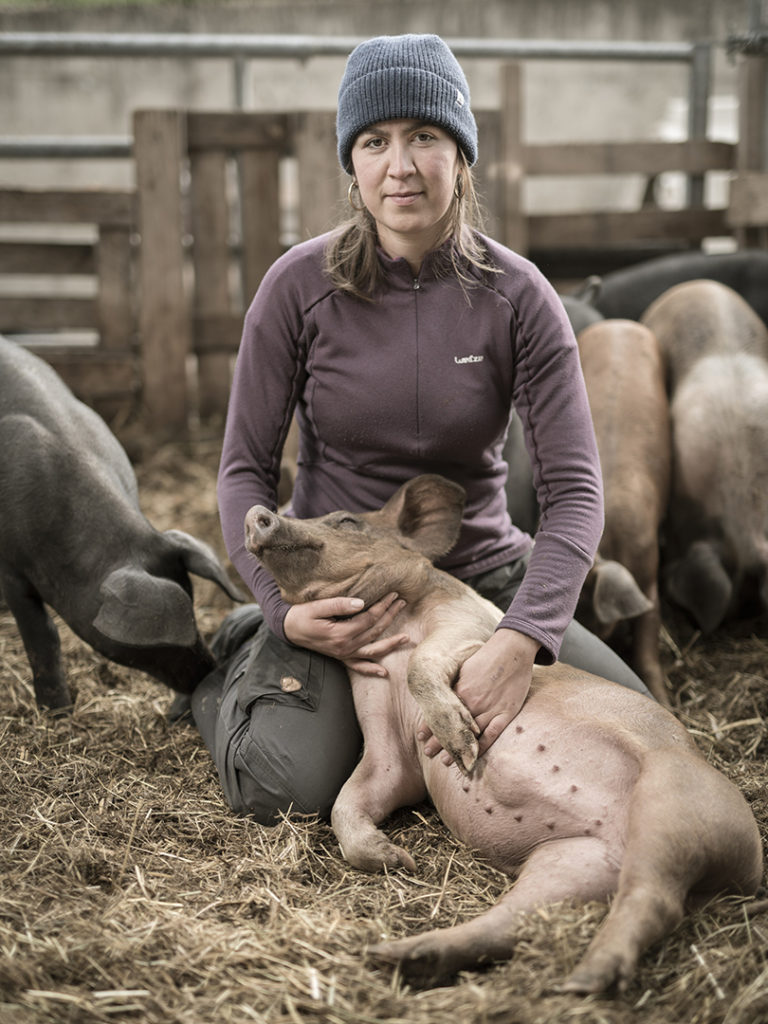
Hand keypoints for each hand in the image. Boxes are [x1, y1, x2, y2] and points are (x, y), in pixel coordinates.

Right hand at [283, 591, 407, 675]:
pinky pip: (358, 666)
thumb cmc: (301, 615)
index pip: (369, 619)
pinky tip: (383, 672)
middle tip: (402, 603)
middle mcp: (345, 647)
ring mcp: (343, 654)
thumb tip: (362, 603)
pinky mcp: (341, 657)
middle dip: (390, 616)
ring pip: (372, 650)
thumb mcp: (317, 607)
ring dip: (390, 644)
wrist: (288, 629)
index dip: (383, 606)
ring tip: (406, 638)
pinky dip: (371, 670)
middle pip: (374, 631)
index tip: (393, 594)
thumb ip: (339, 605)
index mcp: (341, 633)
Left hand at [419, 629, 538, 759]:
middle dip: (438, 742)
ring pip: (469, 735)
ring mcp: (490, 708)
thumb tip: (443, 696)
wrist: (513, 649)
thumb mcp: (465, 668)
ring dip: (456, 749)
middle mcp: (472, 702)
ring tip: (445, 761)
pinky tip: (473, 757)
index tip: (421, 736)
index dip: (430, 726)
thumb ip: (455, 685)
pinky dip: (481, 747)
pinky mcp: (506, 712)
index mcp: (460, 690)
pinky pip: (492, 734)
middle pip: (452, 727)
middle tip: (428, 752)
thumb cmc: (488, 656)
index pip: (441, 713)